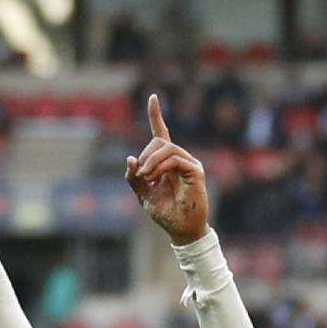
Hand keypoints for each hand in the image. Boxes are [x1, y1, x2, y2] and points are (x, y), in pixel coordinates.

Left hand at [126, 93, 209, 244]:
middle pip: (160, 141)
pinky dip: (161, 167)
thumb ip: (134, 177)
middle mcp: (180, 159)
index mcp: (167, 162)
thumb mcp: (142, 194)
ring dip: (151, 162)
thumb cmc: (164, 213)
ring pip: (167, 148)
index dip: (156, 115)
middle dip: (145, 155)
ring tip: (146, 178)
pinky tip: (155, 178)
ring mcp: (189, 164)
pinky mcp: (196, 171)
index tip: (153, 97)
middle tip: (140, 175)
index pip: (161, 132)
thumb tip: (130, 159)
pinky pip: (175, 159)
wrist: (180, 230)